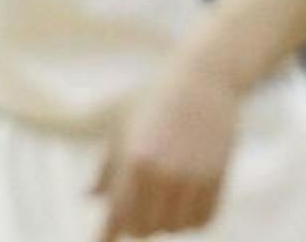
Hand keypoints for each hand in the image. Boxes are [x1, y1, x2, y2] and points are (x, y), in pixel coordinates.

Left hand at [94, 55, 240, 239]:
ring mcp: (193, 178)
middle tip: (131, 210)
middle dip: (135, 224)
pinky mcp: (217, 179)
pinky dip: (190, 219)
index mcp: (134, 159)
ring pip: (174, 227)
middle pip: (145, 227)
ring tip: (158, 198)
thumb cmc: (153, 99)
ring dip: (164, 221)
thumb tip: (89, 197)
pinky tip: (182, 201)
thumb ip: (106, 167)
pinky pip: (202, 220)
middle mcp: (164, 173)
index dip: (106, 237)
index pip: (117, 214)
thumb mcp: (121, 127)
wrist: (203, 79)